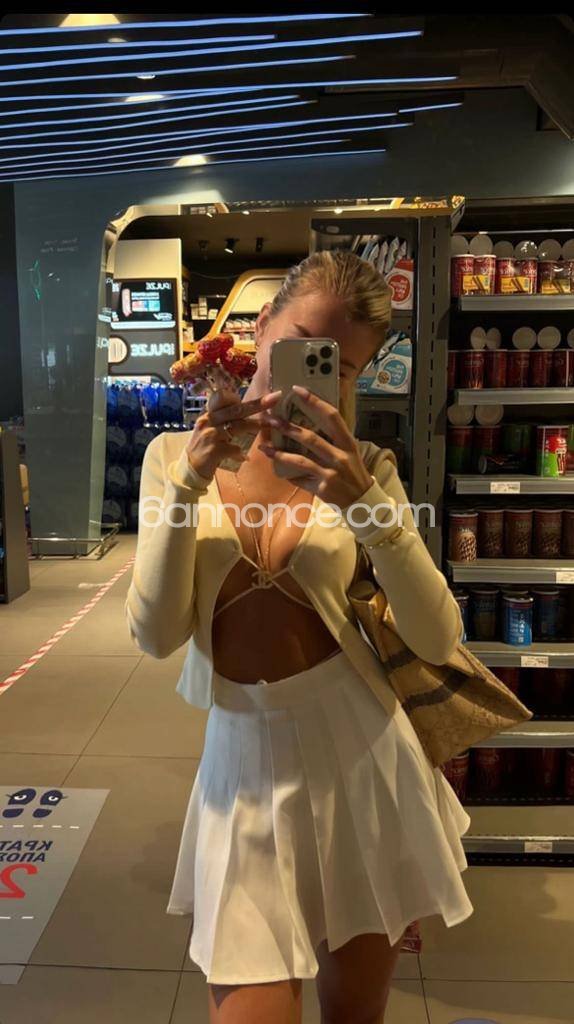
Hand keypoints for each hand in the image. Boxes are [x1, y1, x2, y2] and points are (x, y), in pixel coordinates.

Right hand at [186, 388, 282, 479]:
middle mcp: (208, 421)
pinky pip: (233, 449)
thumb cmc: (204, 446)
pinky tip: (244, 458)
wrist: (189, 468)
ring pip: (238, 427)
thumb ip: (225, 418)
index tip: (257, 394)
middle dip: (257, 404)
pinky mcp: (213, 451)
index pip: (223, 397)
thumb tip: (246, 408)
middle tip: (275, 397)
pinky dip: (240, 454)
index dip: (241, 396)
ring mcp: (210, 435)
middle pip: (236, 410)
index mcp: (209, 413)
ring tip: (270, 425)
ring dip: (256, 426)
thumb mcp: (211, 428)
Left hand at [259, 385, 372, 507]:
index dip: (314, 401)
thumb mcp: (348, 452)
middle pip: (311, 438)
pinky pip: (300, 479)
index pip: (332, 416)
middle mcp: (340, 456)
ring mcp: (331, 473)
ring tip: (264, 447)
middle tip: (270, 420)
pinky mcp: (323, 488)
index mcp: (347, 442)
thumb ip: (331, 439)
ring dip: (280, 453)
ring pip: (300, 460)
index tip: (297, 390)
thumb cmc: (352, 472)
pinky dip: (288, 474)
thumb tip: (304, 425)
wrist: (362, 500)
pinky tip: (277, 469)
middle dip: (288, 428)